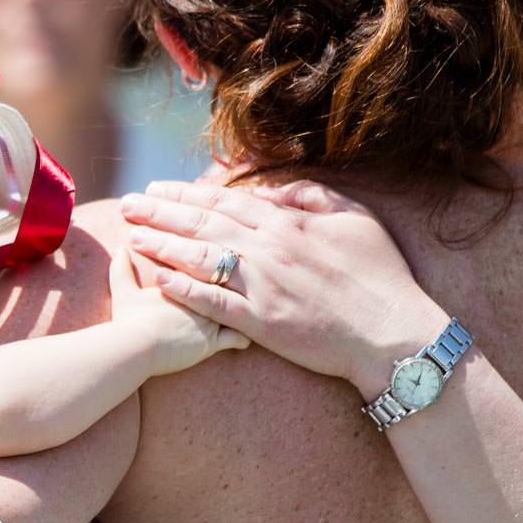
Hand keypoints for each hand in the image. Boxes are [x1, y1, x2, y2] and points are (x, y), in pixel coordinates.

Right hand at [107, 243, 248, 375]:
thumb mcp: (122, 291)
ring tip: (252, 305)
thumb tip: (118, 249)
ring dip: (248, 304)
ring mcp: (212, 316)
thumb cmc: (128, 319)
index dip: (218, 257)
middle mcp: (205, 290)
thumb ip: (121, 269)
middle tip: (247, 277)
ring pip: (241, 303)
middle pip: (231, 276)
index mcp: (186, 274)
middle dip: (241, 275)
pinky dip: (244, 337)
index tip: (222, 258)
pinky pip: (238, 337)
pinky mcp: (213, 341)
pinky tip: (248, 337)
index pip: (210, 257)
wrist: (135, 345)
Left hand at [121, 180, 445, 398]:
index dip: (187, 193)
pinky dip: (184, 291)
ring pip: (201, 259)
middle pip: (203, 224)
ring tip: (133, 236)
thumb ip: (314, 199)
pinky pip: (213, 303)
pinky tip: (157, 281)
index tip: (158, 188)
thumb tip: (278, 190)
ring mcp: (263, 286)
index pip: (226, 201)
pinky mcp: (261, 322)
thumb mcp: (358, 220)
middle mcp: (270, 249)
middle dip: (161, 212)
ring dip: (163, 246)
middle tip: (128, 204)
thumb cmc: (381, 277)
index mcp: (289, 223)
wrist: (393, 334)